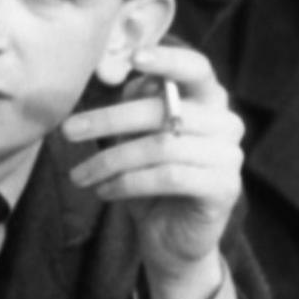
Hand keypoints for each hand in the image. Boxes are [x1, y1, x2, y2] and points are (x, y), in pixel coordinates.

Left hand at [62, 44, 245, 298]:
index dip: (167, 59)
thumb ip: (136, 104)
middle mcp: (227, 123)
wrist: (173, 240)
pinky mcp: (224, 188)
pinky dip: (128, 183)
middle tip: (69, 130)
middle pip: (164, 110)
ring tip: (79, 175)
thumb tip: (120, 74)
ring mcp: (230, 156)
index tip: (133, 57)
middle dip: (109, 119)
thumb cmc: (152, 181)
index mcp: (209, 101)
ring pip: (160, 147)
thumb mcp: (137, 138)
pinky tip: (104, 191)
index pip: (196, 68)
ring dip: (110, 160)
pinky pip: (168, 177)